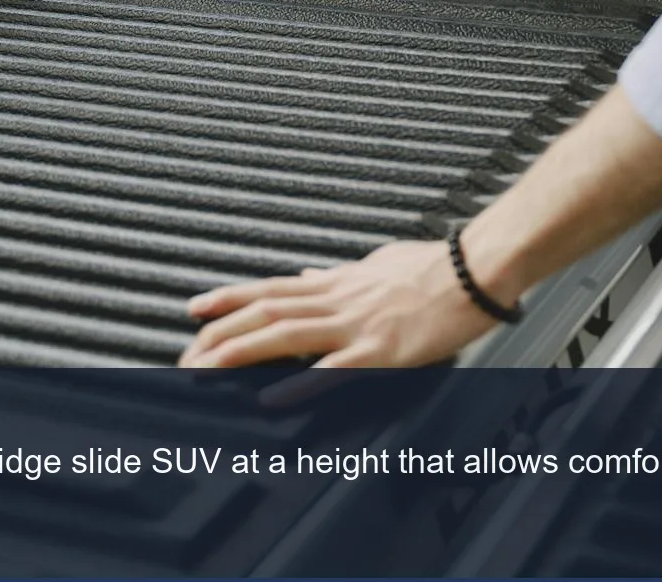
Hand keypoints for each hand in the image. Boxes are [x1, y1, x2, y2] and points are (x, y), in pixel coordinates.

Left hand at [178, 239, 500, 369]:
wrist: (476, 269)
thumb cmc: (436, 266)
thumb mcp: (379, 262)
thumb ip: (343, 273)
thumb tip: (313, 272)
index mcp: (339, 281)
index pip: (272, 287)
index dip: (230, 297)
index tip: (194, 309)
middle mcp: (339, 300)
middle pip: (267, 312)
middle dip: (221, 333)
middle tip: (185, 354)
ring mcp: (357, 326)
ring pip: (287, 335)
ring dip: (242, 351)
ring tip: (206, 367)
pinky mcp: (381, 351)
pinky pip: (333, 371)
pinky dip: (299, 384)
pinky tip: (272, 398)